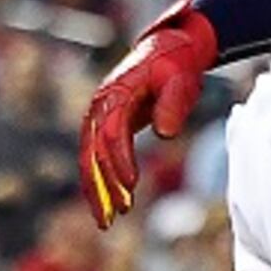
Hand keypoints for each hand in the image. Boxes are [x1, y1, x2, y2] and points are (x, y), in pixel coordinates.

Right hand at [78, 2, 217, 222]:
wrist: (168, 49)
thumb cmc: (176, 64)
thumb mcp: (181, 79)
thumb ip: (173, 104)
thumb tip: (164, 133)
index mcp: (116, 92)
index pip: (112, 132)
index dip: (119, 160)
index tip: (131, 186)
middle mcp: (100, 105)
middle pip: (93, 150)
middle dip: (102, 184)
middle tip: (116, 215)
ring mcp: (98, 115)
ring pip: (89, 158)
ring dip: (96, 190)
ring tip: (106, 222)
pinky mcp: (105, 125)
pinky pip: (96, 158)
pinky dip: (100, 182)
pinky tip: (109, 206)